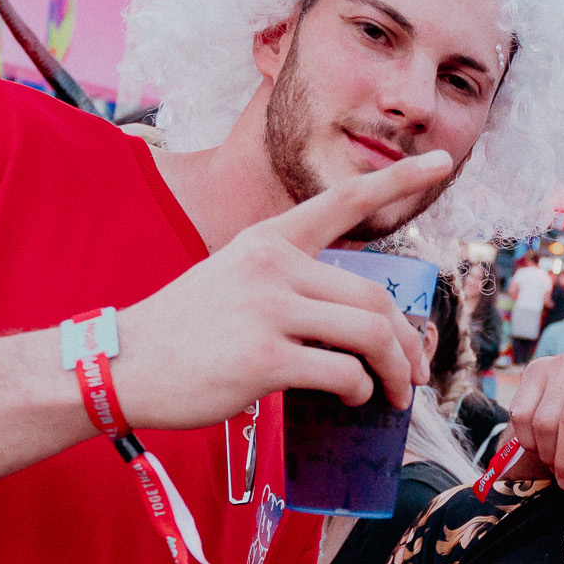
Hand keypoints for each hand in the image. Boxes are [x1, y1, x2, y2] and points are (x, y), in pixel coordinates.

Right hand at [111, 151, 453, 428]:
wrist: (123, 364)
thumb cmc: (183, 332)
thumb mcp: (232, 280)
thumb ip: (288, 285)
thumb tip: (353, 323)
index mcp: (267, 240)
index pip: (343, 201)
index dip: (397, 180)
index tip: (440, 163)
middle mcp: (272, 265)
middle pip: (373, 296)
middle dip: (406, 340)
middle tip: (414, 370)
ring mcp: (269, 309)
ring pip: (369, 333)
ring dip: (394, 370)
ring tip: (393, 393)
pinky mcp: (265, 358)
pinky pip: (342, 373)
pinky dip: (359, 392)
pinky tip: (351, 400)